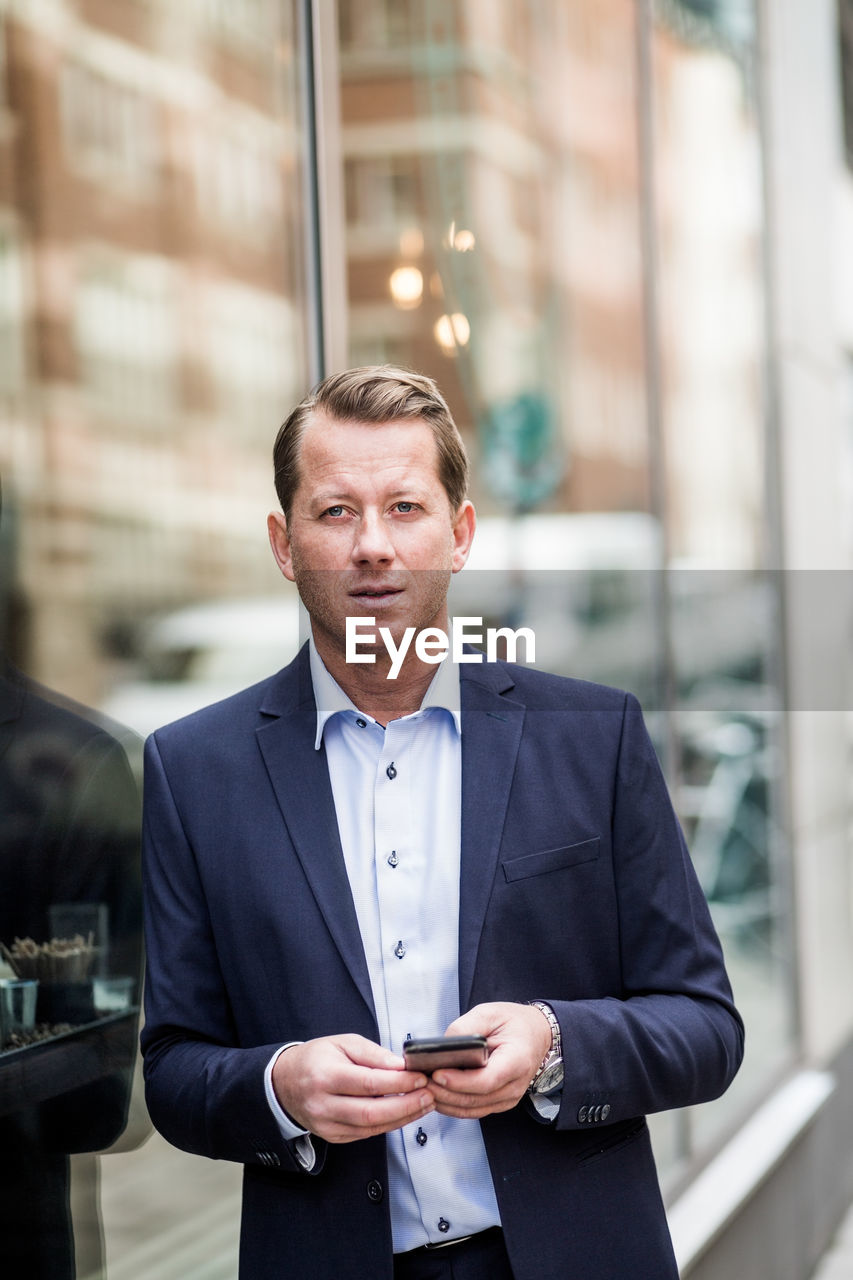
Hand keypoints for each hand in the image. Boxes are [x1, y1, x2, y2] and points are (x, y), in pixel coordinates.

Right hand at [271, 1034, 434, 1142]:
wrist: (286, 1083)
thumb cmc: (317, 1058)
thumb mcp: (343, 1043)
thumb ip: (373, 1054)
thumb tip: (401, 1066)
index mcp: (325, 1076)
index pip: (368, 1083)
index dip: (398, 1083)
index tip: (420, 1077)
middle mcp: (323, 1104)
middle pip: (371, 1112)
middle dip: (406, 1105)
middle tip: (429, 1095)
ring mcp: (326, 1125)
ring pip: (371, 1127)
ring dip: (403, 1117)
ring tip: (424, 1104)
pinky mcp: (333, 1136)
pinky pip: (366, 1134)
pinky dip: (389, 1124)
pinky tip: (405, 1113)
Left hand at [426, 1002, 551, 1119]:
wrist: (535, 1034)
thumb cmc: (514, 1023)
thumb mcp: (490, 1013)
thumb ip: (466, 1027)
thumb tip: (442, 1045)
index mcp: (516, 1060)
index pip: (486, 1080)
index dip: (459, 1081)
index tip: (437, 1073)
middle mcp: (515, 1085)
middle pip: (475, 1099)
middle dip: (444, 1092)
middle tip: (421, 1081)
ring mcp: (508, 1097)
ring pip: (472, 1109)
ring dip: (445, 1102)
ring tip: (424, 1088)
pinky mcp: (499, 1102)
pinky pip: (474, 1110)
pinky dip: (453, 1106)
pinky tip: (437, 1095)